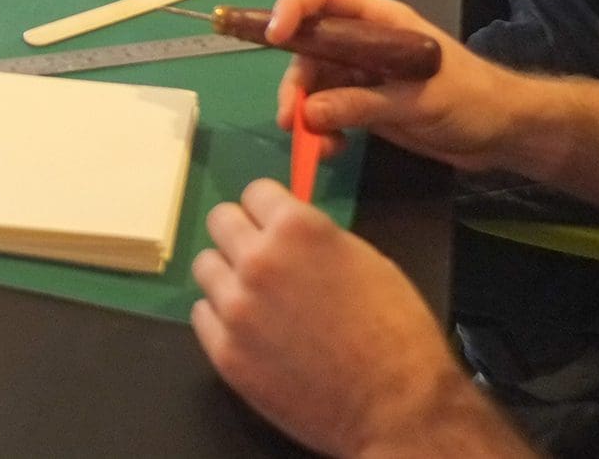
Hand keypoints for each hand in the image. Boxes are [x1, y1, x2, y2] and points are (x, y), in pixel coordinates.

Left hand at [192, 179, 484, 456]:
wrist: (396, 406)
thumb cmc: (395, 331)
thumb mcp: (365, 260)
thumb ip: (316, 240)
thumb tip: (289, 233)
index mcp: (297, 229)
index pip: (255, 192)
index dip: (269, 210)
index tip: (276, 225)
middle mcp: (257, 259)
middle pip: (221, 220)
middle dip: (242, 234)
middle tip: (263, 259)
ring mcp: (235, 307)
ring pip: (205, 266)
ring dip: (228, 277)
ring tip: (256, 300)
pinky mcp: (223, 351)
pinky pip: (202, 314)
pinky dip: (221, 319)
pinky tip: (250, 332)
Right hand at [266, 0, 520, 173]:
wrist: (503, 132)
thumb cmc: (472, 100)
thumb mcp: (419, 101)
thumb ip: (363, 104)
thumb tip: (310, 112)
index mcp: (380, 22)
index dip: (295, 8)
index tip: (274, 36)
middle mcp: (365, 43)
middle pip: (310, 47)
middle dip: (294, 81)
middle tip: (290, 118)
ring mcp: (364, 73)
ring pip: (315, 84)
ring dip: (306, 112)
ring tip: (311, 143)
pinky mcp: (366, 103)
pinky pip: (330, 111)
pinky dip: (322, 131)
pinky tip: (330, 151)